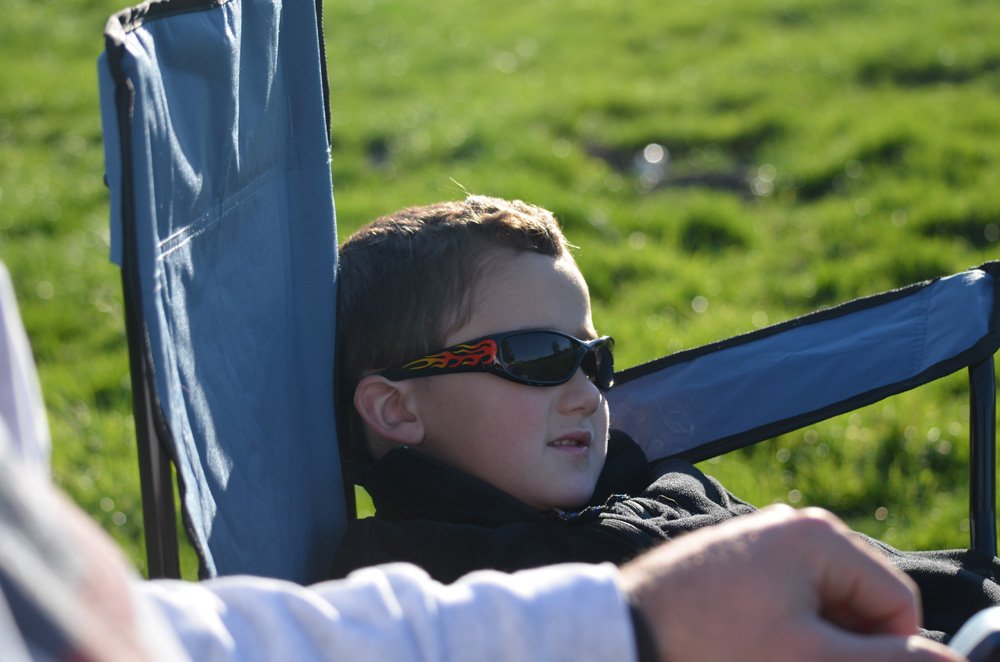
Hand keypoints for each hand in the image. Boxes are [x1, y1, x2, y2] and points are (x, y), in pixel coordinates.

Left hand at [620, 505, 962, 660]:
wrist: (622, 633)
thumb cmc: (711, 643)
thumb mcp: (808, 659)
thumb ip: (885, 661)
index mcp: (819, 536)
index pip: (897, 601)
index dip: (888, 651)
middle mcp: (791, 527)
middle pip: (858, 601)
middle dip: (843, 646)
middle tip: (794, 660)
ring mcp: (759, 542)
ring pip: (820, 606)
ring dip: (812, 643)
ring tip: (765, 655)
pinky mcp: (734, 562)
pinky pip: (784, 600)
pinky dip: (783, 632)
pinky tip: (750, 650)